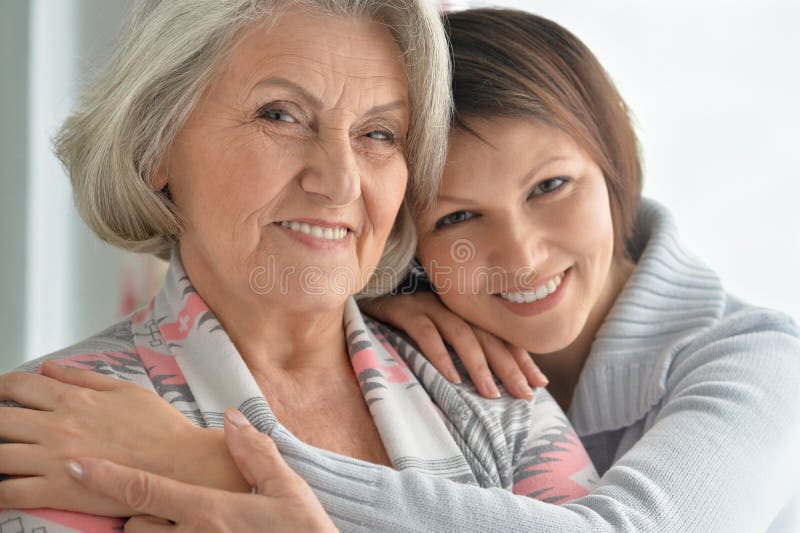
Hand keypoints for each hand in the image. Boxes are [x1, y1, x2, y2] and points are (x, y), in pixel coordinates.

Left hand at [0, 361, 246, 514]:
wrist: (179, 464)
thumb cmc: (159, 426)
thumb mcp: (125, 390)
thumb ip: (82, 377)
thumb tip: (46, 366)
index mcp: (74, 400)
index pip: (18, 385)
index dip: (1, 386)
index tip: (0, 392)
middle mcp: (57, 428)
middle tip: (0, 424)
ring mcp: (53, 461)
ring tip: (3, 453)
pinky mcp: (57, 492)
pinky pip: (9, 492)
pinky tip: (2, 484)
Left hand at [67, 409, 337, 531]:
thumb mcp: (288, 489)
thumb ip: (255, 453)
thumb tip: (230, 418)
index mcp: (210, 511)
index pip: (145, 490)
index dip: (106, 477)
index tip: (76, 464)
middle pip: (136, 523)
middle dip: (141, 512)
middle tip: (166, 504)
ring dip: (151, 531)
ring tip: (178, 523)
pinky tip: (190, 531)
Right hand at [362, 293, 547, 398]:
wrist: (355, 305)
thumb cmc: (395, 331)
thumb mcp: (432, 343)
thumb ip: (457, 355)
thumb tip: (490, 387)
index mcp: (460, 312)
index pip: (497, 334)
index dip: (520, 357)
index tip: (540, 383)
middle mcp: (448, 305)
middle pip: (486, 335)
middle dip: (508, 366)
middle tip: (524, 394)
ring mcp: (425, 305)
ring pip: (460, 333)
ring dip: (478, 365)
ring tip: (491, 393)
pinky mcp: (402, 310)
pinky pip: (425, 332)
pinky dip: (439, 355)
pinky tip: (452, 378)